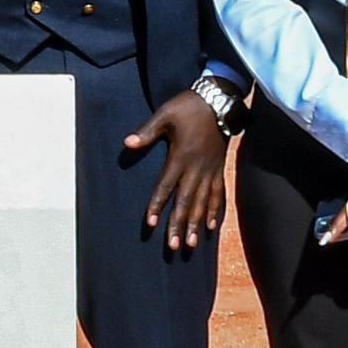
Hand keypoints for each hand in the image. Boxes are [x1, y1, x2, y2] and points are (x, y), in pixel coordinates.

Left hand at [123, 89, 229, 254]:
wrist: (219, 101)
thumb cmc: (188, 108)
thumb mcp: (165, 115)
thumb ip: (147, 132)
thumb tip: (128, 143)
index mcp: (180, 157)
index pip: (166, 186)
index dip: (157, 205)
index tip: (151, 223)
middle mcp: (196, 168)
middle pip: (186, 201)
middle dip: (179, 224)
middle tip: (174, 246)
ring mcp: (209, 171)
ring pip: (203, 203)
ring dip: (196, 224)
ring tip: (192, 244)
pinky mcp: (219, 169)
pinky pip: (219, 194)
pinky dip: (215, 211)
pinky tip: (211, 228)